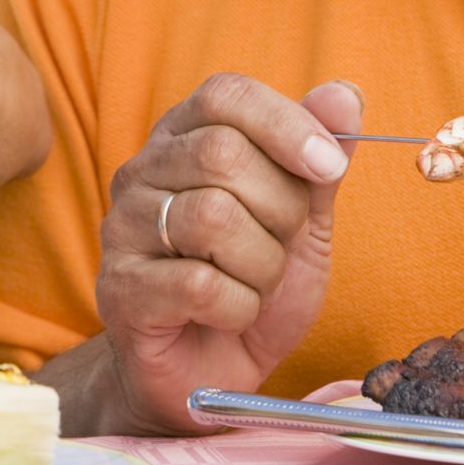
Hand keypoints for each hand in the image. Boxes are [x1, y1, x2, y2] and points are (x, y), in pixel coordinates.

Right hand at [88, 74, 360, 434]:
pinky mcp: (119, 288)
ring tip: (256, 283)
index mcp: (184, 138)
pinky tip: (230, 315)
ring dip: (262, 264)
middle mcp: (142, 172)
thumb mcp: (303, 220)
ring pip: (212, 217)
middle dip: (281, 207)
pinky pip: (199, 284)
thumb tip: (345, 96)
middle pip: (221, 153)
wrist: (213, 369)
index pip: (226, 94)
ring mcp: (122, 228)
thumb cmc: (253, 284)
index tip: (330, 166)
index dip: (286, 123)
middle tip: (284, 244)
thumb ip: (318, 160)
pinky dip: (238, 307)